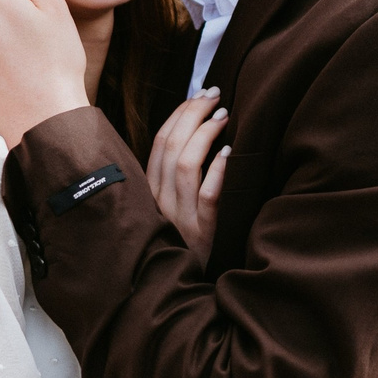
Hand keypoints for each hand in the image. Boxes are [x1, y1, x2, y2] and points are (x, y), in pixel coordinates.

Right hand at [145, 88, 228, 253]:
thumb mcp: (169, 205)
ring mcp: (179, 216)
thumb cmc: (182, 238)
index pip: (159, 142)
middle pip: (171, 146)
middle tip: (215, 95)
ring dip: (205, 134)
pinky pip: (207, 195)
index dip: (179, 114)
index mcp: (149, 190)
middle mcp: (159, 201)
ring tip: (224, 116)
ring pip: (185, 165)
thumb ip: (173, 174)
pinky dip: (217, 170)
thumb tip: (193, 130)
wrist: (181, 283)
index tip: (199, 94)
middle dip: (193, 114)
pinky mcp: (201, 231)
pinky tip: (228, 152)